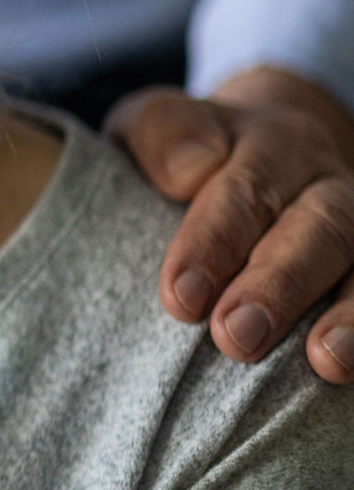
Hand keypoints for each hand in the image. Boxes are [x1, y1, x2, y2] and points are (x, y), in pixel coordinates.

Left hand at [107, 72, 353, 383]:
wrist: (261, 145)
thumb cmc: (188, 153)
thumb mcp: (155, 126)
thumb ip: (161, 133)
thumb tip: (188, 171)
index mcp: (262, 141)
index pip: (240, 187)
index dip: (212, 241)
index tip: (182, 297)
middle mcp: (321, 177)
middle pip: (315, 225)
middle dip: (277, 286)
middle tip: (236, 337)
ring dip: (348, 313)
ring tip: (327, 360)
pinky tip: (349, 363)